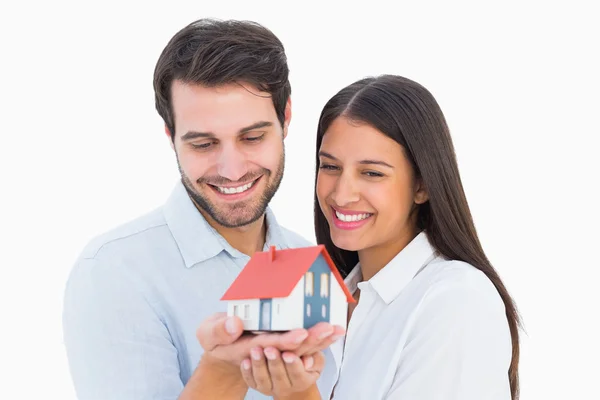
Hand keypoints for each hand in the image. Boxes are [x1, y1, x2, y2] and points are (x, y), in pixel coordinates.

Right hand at [196, 313, 344, 368]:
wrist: (223, 347)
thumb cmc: (216, 337)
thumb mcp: (208, 333)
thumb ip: (218, 330)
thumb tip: (233, 325)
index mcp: (251, 346)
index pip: (272, 344)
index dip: (287, 340)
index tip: (301, 334)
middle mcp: (268, 348)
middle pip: (293, 346)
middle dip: (312, 338)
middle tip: (329, 328)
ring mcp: (277, 346)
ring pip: (302, 345)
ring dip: (321, 339)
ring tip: (337, 329)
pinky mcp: (282, 340)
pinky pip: (304, 342)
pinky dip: (318, 337)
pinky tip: (333, 331)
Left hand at [240, 346, 324, 397]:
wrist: (290, 375)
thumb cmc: (303, 361)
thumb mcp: (315, 357)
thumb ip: (316, 356)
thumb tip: (308, 361)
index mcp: (303, 380)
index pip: (299, 375)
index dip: (293, 364)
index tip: (288, 354)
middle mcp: (286, 387)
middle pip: (280, 376)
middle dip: (275, 362)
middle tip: (270, 349)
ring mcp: (270, 387)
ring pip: (263, 379)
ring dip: (259, 364)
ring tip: (256, 350)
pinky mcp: (258, 385)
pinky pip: (251, 381)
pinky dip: (248, 371)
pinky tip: (246, 361)